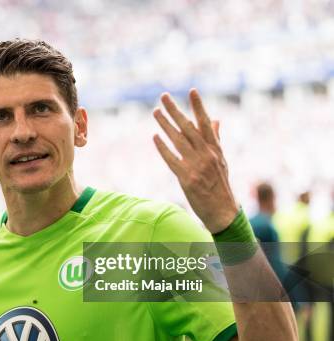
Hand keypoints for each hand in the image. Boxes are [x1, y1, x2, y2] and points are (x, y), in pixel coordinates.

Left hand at [153, 89, 238, 232]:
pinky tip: (155, 137)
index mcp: (215, 149)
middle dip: (175, 110)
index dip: (199, 107)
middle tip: (164, 96)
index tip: (192, 91)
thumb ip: (216, 139)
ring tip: (155, 112)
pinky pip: (172, 160)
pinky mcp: (187, 178)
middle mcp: (207, 155)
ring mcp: (197, 166)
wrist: (223, 211)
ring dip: (165, 124)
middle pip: (188, 127)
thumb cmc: (220, 185)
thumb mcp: (222, 160)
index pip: (206, 123)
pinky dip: (163, 148)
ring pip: (178, 140)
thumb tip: (216, 120)